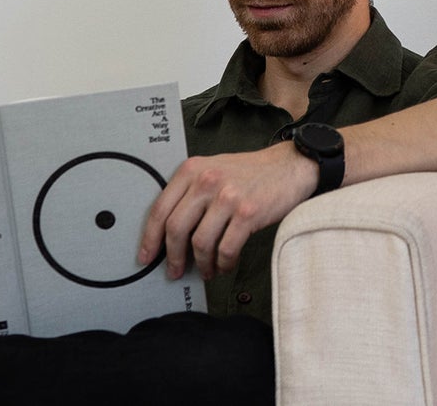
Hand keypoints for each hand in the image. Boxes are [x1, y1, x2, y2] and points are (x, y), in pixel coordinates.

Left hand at [139, 143, 316, 281]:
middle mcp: (208, 180)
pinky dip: (223, 263)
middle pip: (176, 229)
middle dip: (173, 257)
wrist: (290, 165)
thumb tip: (168, 235)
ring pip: (200, 243)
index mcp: (193, 169)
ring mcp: (228, 196)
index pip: (160, 209)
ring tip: (207, 269)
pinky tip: (226, 264)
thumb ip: (190, 193)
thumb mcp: (214, 170)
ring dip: (202, 264)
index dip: (150, 239)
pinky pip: (226, 249)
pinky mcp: (248, 213)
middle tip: (176, 271)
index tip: (146, 257)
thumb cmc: (250, 173)